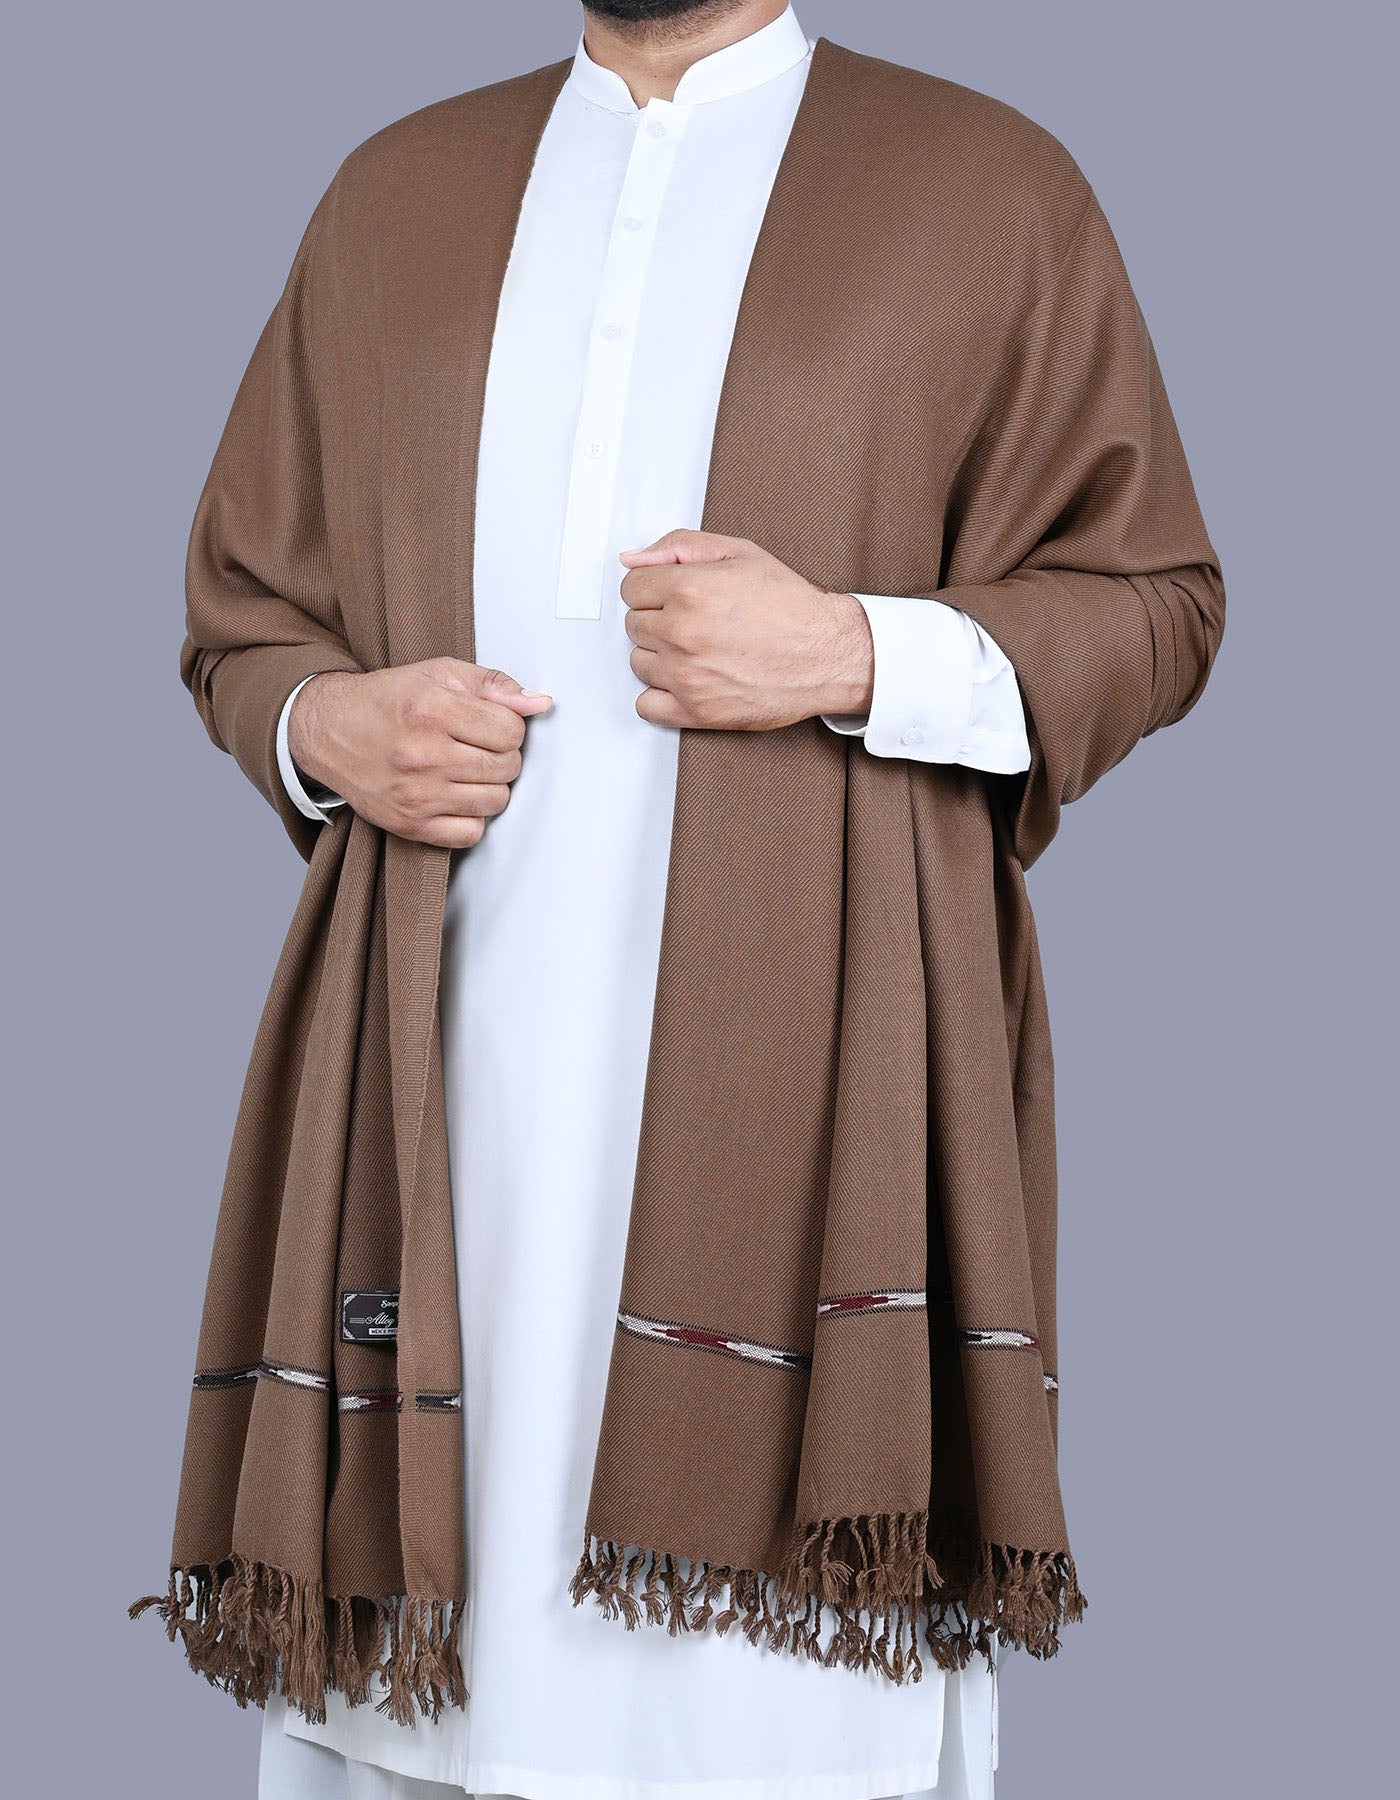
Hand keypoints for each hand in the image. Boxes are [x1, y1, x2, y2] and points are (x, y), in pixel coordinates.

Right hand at [287, 658, 551, 847]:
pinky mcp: (409, 824)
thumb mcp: (437, 673)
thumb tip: (540, 703)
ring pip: (496, 801)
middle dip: (501, 754)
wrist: (327, 730)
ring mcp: (416, 795)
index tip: (491, 724)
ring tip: (465, 769)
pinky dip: (471, 817)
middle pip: (508, 767)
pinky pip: (471, 833)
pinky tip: (455, 796)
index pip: (511, 731)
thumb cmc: (385, 700)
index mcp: (431, 710)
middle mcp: (423, 755)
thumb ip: (492, 684)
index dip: (509, 726)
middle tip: (477, 746)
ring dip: (490, 785)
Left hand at [620, 530, 872, 729]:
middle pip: (633, 625)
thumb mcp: (740, 553)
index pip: (631, 587)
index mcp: (688, 589)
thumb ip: (679, 546)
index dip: (653, 589)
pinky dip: (659, 696)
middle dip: (659, 620)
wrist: (827, 653)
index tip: (674, 596)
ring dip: (660, 657)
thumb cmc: (789, 605)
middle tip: (695, 622)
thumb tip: (631, 559)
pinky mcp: (696, 711)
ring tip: (696, 650)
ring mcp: (686, 675)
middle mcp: (682, 632)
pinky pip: (646, 705)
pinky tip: (686, 681)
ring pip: (637, 663)